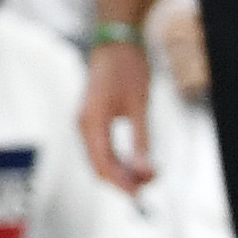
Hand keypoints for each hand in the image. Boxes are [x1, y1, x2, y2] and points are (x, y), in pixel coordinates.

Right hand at [81, 33, 156, 192]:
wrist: (115, 42)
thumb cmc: (127, 69)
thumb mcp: (140, 105)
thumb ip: (141, 139)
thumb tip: (145, 170)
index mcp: (92, 123)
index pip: (104, 165)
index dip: (123, 183)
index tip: (144, 194)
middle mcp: (83, 126)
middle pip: (99, 166)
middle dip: (124, 180)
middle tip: (153, 182)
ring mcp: (85, 123)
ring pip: (100, 160)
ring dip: (122, 171)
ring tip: (149, 173)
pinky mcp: (92, 120)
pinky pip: (101, 149)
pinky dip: (118, 160)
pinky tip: (136, 162)